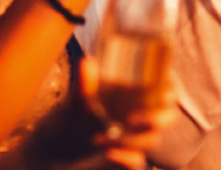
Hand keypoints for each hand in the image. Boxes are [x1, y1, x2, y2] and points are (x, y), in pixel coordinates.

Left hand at [15, 54, 175, 169]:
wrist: (48, 153)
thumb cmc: (64, 120)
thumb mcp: (71, 103)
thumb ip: (83, 87)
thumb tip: (88, 62)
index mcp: (132, 91)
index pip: (166, 85)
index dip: (172, 88)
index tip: (163, 92)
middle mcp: (137, 113)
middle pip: (168, 115)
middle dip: (158, 118)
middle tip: (133, 119)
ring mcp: (132, 138)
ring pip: (152, 138)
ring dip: (132, 139)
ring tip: (102, 139)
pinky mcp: (125, 159)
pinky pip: (138, 161)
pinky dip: (128, 159)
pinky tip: (109, 154)